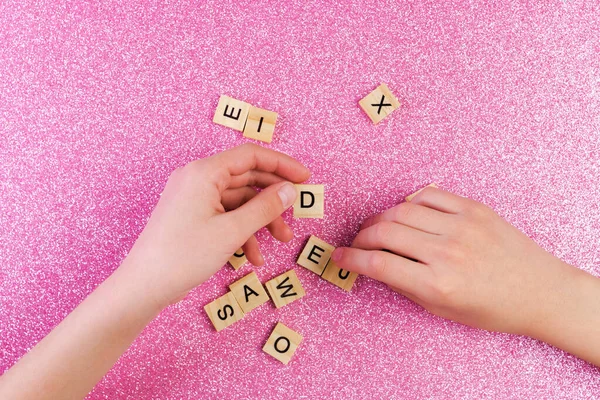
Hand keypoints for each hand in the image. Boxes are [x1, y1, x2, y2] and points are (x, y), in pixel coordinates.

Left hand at [124, 143, 309, 306]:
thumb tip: (290, 190)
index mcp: (204, 173)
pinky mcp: (191, 216)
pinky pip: (224, 215)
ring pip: (238, 201)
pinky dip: (242, 231)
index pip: (251, 156)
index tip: (305, 179)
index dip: (282, 165)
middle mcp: (198, 179)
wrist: (144, 286)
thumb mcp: (232, 231)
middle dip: (273, 200)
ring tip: (279, 242)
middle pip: (246, 179)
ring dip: (260, 220)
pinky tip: (253, 256)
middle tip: (295, 215)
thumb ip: (265, 207)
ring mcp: (193, 198)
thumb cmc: (185, 255)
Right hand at [332, 186, 580, 335]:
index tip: (339, 256)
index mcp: (438, 285)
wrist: (539, 291)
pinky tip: (405, 213)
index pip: (377, 264)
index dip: (350, 258)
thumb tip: (375, 265)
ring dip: (380, 219)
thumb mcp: (442, 310)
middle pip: (383, 232)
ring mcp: (461, 226)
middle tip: (357, 243)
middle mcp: (447, 252)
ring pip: (401, 210)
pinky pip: (428, 195)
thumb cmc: (492, 308)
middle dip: (360, 237)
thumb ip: (406, 286)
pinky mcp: (473, 209)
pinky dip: (409, 202)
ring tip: (377, 228)